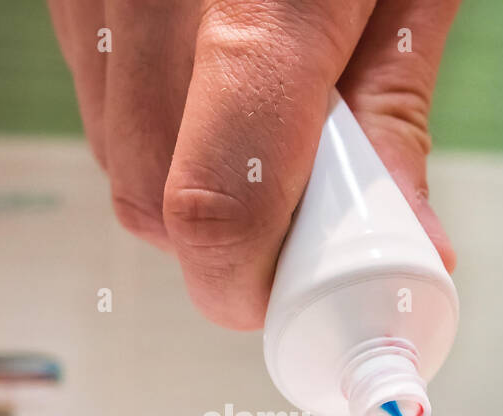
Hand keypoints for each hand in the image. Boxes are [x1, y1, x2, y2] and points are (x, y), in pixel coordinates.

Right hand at [48, 0, 458, 329]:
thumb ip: (394, 115)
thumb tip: (405, 248)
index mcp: (264, 3)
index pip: (217, 211)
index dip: (251, 286)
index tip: (300, 298)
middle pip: (150, 205)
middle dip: (226, 245)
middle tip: (300, 214)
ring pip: (114, 161)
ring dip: (187, 186)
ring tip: (263, 124)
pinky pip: (97, 100)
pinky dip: (156, 127)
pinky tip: (212, 79)